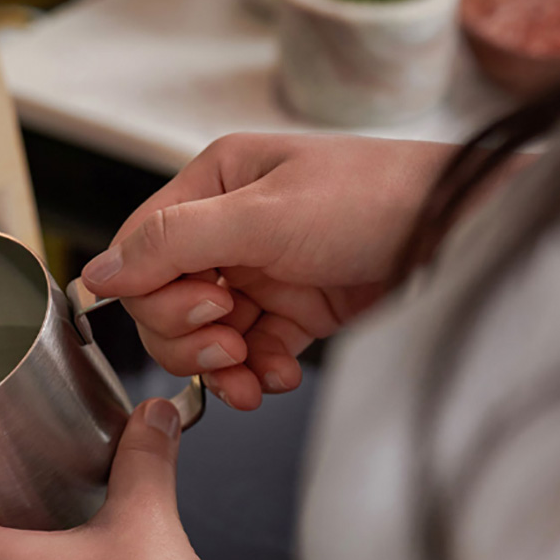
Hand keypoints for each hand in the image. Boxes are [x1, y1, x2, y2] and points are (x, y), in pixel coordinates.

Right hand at [81, 133, 457, 409]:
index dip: (154, 293)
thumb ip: (171, 243)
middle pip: (163, 300)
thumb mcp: (263, 215)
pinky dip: (255, 373)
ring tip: (253, 371)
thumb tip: (94, 274)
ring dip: (219, 364)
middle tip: (228, 340)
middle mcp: (229, 228)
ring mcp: (260, 272)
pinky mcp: (292, 311)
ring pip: (202, 334)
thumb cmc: (377, 200)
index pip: (141, 250)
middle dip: (189, 332)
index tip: (201, 308)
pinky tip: (278, 376)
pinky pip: (246, 354)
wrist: (465, 235)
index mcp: (214, 184)